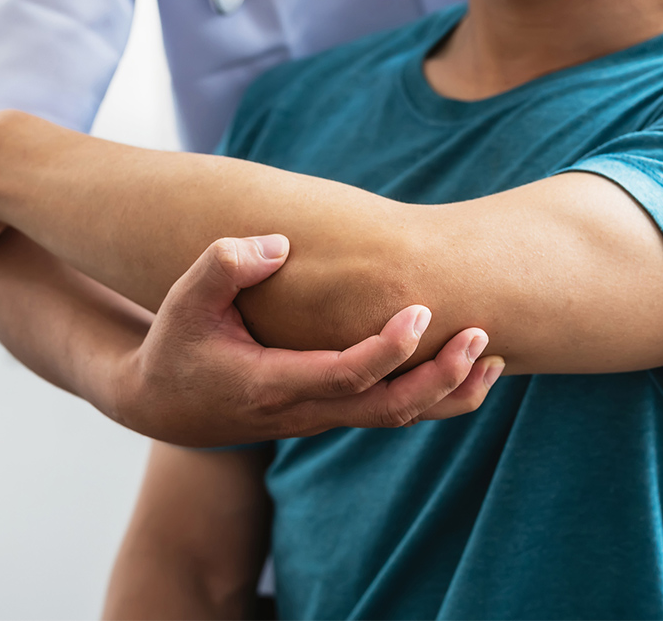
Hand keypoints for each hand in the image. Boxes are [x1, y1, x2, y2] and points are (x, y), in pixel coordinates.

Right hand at [111, 234, 505, 447]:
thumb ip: (224, 266)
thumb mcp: (182, 300)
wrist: (167, 405)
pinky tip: (470, 368)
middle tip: (481, 335)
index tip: (421, 311)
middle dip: (439, 377)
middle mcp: (307, 410)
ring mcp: (324, 416)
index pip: (345, 375)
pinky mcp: (334, 411)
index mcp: (272, 385)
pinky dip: (435, 395)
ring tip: (496, 356)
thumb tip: (279, 244)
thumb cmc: (178, 345)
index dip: (388, 349)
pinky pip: (392, 410)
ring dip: (449, 393)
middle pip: (388, 409)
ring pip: (397, 417)